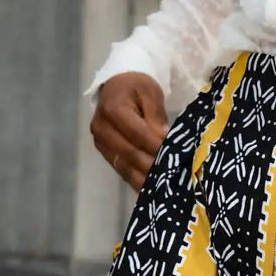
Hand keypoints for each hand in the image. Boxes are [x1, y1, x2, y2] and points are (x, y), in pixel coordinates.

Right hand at [90, 73, 168, 190]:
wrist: (117, 87)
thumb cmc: (136, 87)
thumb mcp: (150, 92)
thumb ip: (156, 115)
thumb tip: (163, 138)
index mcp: (113, 110)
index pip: (138, 135)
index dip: (156, 147)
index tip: (174, 157)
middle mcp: (102, 129)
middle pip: (130, 154)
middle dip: (153, 166)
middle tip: (173, 176)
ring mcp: (101, 143)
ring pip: (125, 166)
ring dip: (145, 178)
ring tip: (164, 187)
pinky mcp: (104, 153)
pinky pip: (122, 170)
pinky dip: (137, 180)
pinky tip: (152, 188)